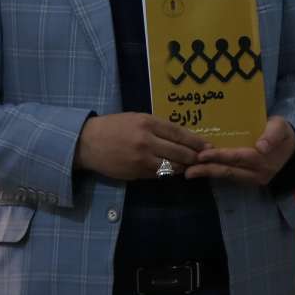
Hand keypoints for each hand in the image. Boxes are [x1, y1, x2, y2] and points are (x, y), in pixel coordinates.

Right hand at [76, 113, 207, 181]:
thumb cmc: (113, 127)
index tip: (208, 146)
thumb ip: (157, 127)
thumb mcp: (136, 119)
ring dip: (183, 168)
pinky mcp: (136, 173)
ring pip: (172, 167)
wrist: (87, 143)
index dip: (196, 142)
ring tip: (191, 167)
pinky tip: (173, 172)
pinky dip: (168, 173)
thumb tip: (180, 137)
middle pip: (180, 152)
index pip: (179, 133)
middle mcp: (147, 141)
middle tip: (205, 160)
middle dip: (195, 158)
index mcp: (147, 123)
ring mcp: (141, 159)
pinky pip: (158, 175)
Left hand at [185, 116, 294, 186]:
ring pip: (227, 177)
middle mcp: (258, 173)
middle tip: (188, 170)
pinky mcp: (247, 179)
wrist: (291, 146)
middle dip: (207, 170)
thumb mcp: (280, 128)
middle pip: (229, 172)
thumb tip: (261, 146)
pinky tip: (201, 170)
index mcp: (264, 160)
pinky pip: (229, 177)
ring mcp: (252, 179)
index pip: (239, 158)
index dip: (220, 156)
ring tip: (189, 172)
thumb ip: (272, 135)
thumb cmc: (282, 133)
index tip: (203, 155)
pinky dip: (214, 174)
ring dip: (208, 174)